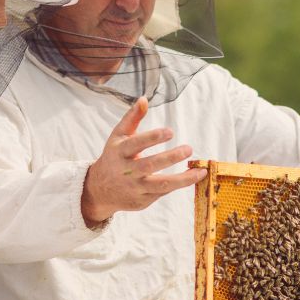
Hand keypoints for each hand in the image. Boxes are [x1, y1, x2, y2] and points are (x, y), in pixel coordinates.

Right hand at [81, 97, 207, 226]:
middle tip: (189, 148)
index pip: (136, 144)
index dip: (152, 138)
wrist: (100, 189)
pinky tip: (192, 177)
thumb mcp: (118, 137)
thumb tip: (144, 99)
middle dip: (170, 157)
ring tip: (200, 171)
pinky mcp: (142, 201)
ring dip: (182, 179)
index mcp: (119, 152)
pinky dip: (178, 185)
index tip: (170, 132)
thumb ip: (132, 118)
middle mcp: (126, 171)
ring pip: (160, 185)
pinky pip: (163, 193)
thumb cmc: (114, 157)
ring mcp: (135, 188)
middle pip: (149, 165)